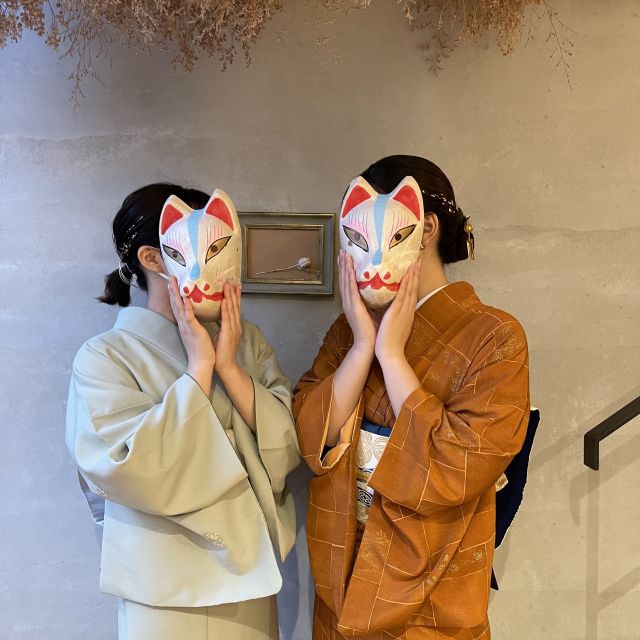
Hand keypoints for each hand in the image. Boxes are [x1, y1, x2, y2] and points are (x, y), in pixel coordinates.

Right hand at [168, 276, 214, 392]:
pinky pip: (189, 318)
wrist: (201, 364)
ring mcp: (187, 327)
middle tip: (169, 277)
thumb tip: (194, 316)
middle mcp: (183, 325)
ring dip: (176, 294)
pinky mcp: (193, 331)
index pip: (178, 307)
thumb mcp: (196, 333)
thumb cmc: (201, 350)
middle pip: (175, 304)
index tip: (172, 283)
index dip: (175, 295)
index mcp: (185, 325)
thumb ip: (193, 324)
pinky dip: (186, 308)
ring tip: (173, 282)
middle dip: (172, 290)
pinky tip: (184, 299)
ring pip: (179, 308)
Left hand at [214, 282, 242, 376]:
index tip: (234, 286)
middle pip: (235, 306)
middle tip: (232, 281)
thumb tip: (218, 316)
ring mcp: (233, 329)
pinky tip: (224, 300)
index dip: (235, 297)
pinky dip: (226, 308)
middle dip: (234, 293)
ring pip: (232, 309)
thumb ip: (222, 325)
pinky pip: (226, 318)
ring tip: (228, 285)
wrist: (226, 366)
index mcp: (234, 326)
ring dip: (230, 296)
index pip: (235, 308)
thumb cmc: (222, 352)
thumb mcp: (222, 335)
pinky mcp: (228, 333)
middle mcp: (236, 325)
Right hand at [339, 251, 376, 352]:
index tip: (347, 258)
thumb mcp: (373, 312)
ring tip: (344, 254)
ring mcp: (350, 304)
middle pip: (344, 279)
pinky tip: (349, 268)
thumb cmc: (373, 331)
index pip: (348, 283)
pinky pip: (351, 289)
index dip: (346, 270)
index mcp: (352, 303)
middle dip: (343, 265)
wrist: (369, 345)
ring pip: (346, 281)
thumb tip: (381, 291)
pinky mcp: (354, 307)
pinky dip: (349, 277)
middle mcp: (348, 302)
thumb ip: (373, 301)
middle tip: (343, 251)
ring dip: (344, 267)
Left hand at [375, 260, 419, 364]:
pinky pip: (402, 295)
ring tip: (415, 262)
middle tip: (418, 260)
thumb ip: (395, 317)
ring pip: (410, 289)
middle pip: (413, 289)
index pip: (411, 294)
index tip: (415, 269)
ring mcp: (404, 311)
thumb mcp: (394, 326)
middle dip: (416, 274)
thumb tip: (392, 310)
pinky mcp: (397, 312)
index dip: (414, 281)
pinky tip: (407, 274)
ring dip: (413, 275)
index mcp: (407, 313)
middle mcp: (408, 310)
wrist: (391, 354)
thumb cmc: (390, 343)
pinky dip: (406, 284)